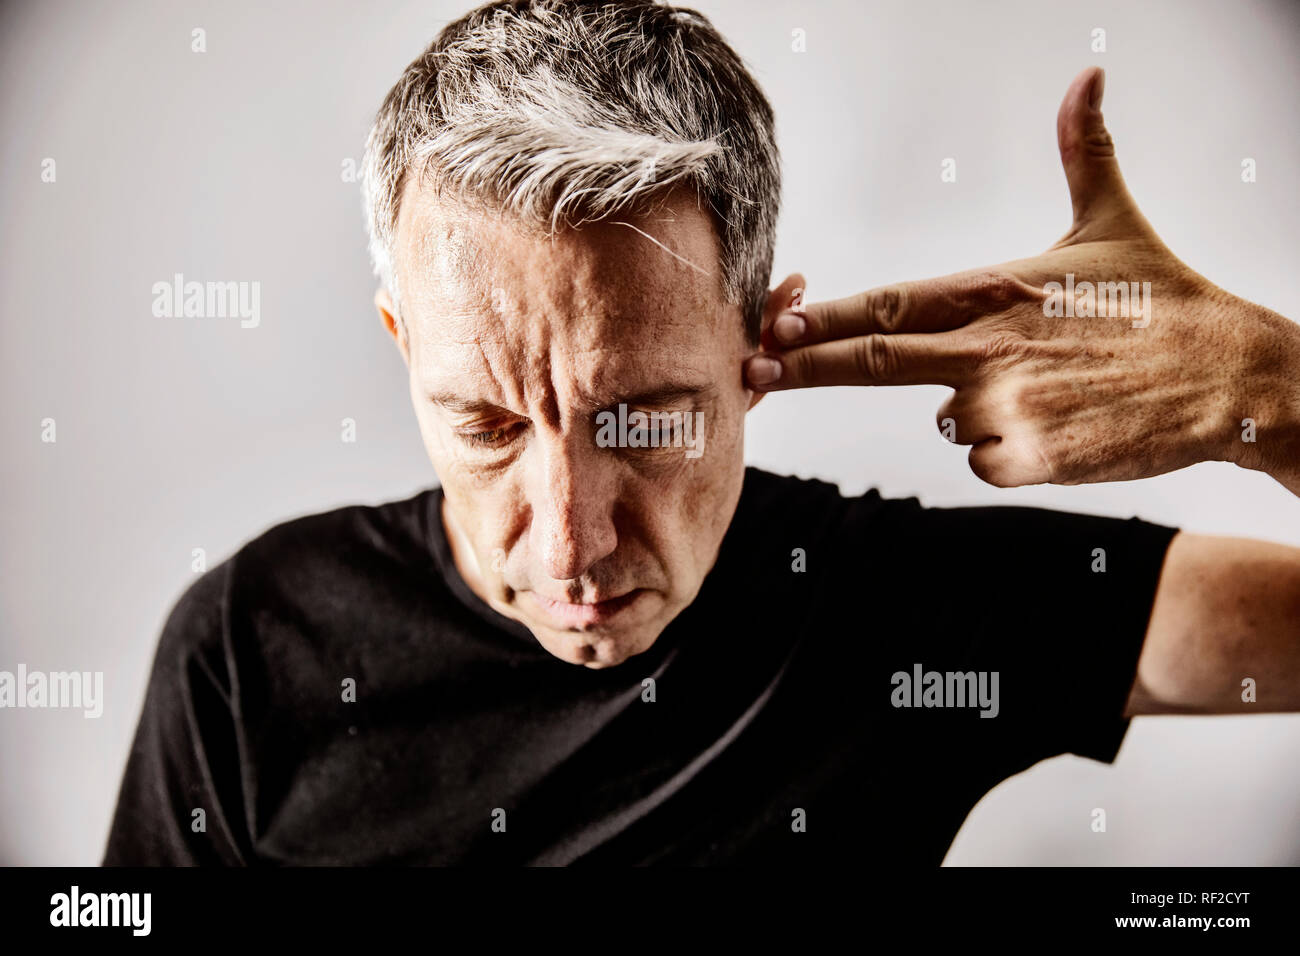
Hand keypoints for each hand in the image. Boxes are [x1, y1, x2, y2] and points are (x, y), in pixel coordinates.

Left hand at [746, 67, 1299, 490]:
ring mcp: (1006, 406)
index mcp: (993, 290)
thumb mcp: (1114, 220)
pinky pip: (983, 461)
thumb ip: (1083, 152)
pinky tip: (1057, 424)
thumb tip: (1087, 78)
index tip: (769, 325)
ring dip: (969, 410)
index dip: (819, 317)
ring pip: (944, 420)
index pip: (885, 304)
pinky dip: (1004, 450)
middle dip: (803, 368)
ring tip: (1044, 384)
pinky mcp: (1032, 457)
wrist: (1232, 376)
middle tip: (752, 372)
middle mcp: (988, 347)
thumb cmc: (1164, 300)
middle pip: (869, 361)